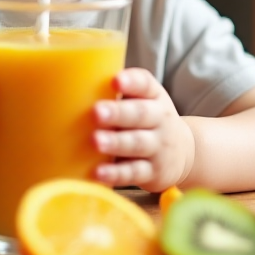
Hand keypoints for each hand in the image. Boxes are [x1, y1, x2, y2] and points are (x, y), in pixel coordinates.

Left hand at [92, 68, 194, 192]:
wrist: (185, 152)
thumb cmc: (149, 121)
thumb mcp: (144, 101)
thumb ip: (117, 95)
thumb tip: (68, 87)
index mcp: (154, 96)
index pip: (145, 84)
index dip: (131, 82)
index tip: (115, 80)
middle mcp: (160, 119)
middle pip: (140, 114)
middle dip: (118, 113)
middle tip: (96, 112)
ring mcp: (158, 147)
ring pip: (137, 144)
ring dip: (116, 143)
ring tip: (95, 140)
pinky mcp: (153, 172)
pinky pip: (134, 173)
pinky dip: (116, 174)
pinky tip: (98, 173)